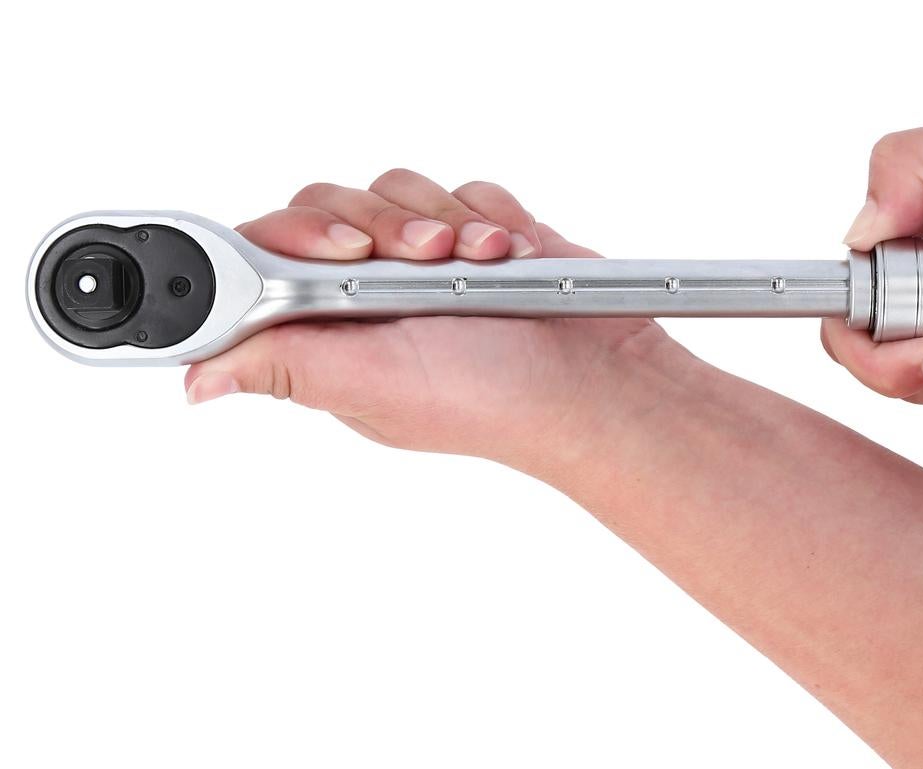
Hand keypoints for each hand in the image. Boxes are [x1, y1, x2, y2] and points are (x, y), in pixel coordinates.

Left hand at [183, 169, 691, 476]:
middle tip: (424, 262)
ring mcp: (428, 265)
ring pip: (395, 190)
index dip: (295, 240)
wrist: (601, 384)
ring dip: (445, 220)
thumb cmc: (497, 403)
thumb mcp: (373, 388)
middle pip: (328, 209)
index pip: (269, 259)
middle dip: (384, 227)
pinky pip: (462, 188)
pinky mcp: (480, 239)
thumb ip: (282, 366)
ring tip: (481, 262)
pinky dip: (489, 214)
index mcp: (331, 335)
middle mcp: (370, 297)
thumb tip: (197, 381)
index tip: (341, 254)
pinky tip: (511, 254)